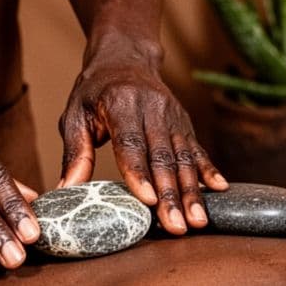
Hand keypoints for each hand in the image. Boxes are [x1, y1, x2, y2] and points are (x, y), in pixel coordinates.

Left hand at [59, 60, 225, 234]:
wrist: (125, 59)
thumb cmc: (94, 92)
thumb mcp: (75, 116)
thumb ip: (75, 154)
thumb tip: (66, 191)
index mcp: (120, 103)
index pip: (131, 143)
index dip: (139, 173)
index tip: (148, 200)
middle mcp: (152, 108)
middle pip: (162, 156)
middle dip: (171, 195)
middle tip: (176, 226)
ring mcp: (172, 116)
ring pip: (183, 157)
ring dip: (191, 192)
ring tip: (197, 221)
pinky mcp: (185, 123)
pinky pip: (197, 149)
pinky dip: (209, 170)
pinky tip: (219, 189)